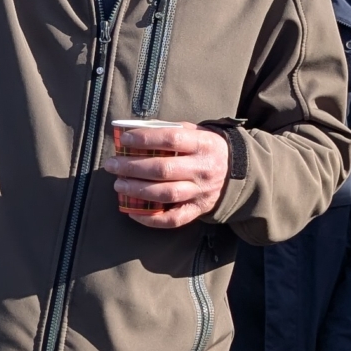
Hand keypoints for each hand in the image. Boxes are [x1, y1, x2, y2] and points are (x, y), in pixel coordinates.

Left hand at [102, 124, 229, 228]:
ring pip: (165, 194)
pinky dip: (151, 219)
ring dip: (137, 190)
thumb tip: (133, 132)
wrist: (238, 171)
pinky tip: (133, 212)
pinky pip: (173, 219)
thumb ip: (169, 131)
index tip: (124, 140)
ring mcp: (201, 191)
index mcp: (203, 144)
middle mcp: (203, 169)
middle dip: (132, 167)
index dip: (145, 139)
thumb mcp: (195, 132)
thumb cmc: (206, 148)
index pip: (171, 139)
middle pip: (163, 169)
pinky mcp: (198, 209)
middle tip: (112, 165)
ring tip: (119, 185)